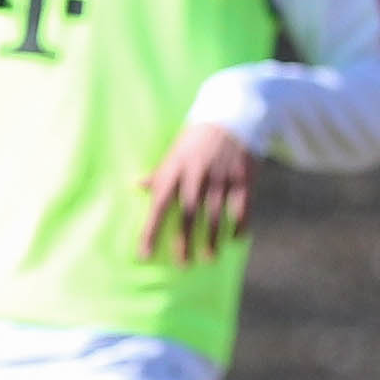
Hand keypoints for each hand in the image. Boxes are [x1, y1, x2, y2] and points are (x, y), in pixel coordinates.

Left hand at [136, 123, 256, 263]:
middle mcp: (197, 175)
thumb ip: (158, 174)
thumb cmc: (196, 140)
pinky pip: (242, 207)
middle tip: (183, 264)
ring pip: (216, 215)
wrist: (232, 115)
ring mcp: (221, 176)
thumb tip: (135, 185)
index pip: (158, 205)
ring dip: (212, 239)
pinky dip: (239, 225)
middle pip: (188, 214)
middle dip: (185, 241)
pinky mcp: (243, 178)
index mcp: (175, 170)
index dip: (150, 231)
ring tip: (209, 258)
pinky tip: (235, 239)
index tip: (145, 255)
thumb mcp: (174, 153)